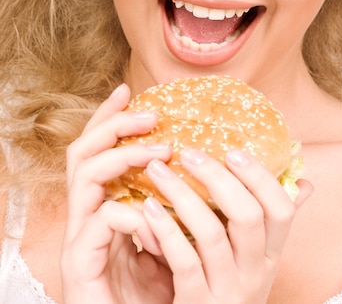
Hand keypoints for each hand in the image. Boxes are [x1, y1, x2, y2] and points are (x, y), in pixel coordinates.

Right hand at [61, 83, 174, 303]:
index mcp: (105, 204)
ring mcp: (79, 236)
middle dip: (113, 124)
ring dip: (121, 156)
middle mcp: (87, 214)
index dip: (110, 118)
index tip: (130, 91)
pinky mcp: (78, 263)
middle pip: (82, 151)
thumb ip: (191, 209)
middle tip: (149, 114)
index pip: (99, 150)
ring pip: (82, 175)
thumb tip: (230, 179)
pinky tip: (150, 213)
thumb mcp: (178, 241)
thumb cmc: (155, 292)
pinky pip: (97, 222)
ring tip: (159, 151)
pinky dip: (126, 211)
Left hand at [140, 145, 311, 303]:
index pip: (282, 210)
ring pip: (211, 233)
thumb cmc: (225, 289)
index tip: (232, 151)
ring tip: (158, 171)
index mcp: (270, 256)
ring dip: (182, 195)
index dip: (260, 177)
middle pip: (247, 216)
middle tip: (188, 153)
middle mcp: (255, 274)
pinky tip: (148, 208)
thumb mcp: (253, 260)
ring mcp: (227, 291)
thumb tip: (303, 182)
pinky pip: (184, 261)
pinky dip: (165, 230)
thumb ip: (268, 223)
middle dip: (217, 177)